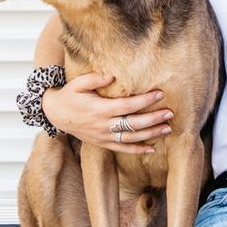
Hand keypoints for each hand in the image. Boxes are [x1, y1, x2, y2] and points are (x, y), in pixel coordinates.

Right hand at [42, 72, 172, 154]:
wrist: (56, 114)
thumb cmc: (70, 95)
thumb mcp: (78, 83)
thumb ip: (94, 78)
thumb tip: (112, 75)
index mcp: (99, 109)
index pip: (127, 106)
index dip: (144, 100)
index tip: (159, 93)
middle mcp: (103, 125)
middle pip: (133, 123)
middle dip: (153, 119)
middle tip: (170, 113)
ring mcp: (104, 136)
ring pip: (131, 138)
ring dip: (150, 134)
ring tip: (167, 129)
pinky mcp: (103, 143)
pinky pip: (122, 149)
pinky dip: (137, 150)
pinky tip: (152, 149)